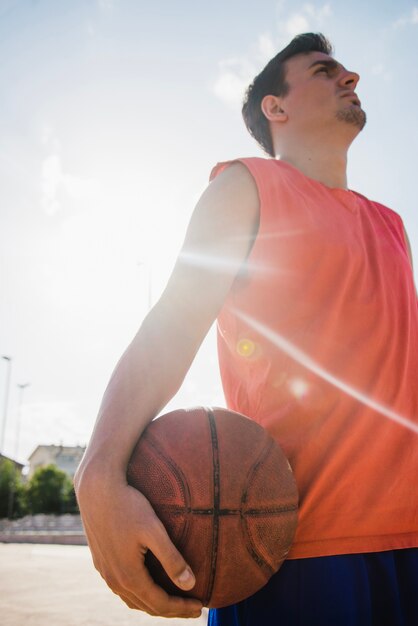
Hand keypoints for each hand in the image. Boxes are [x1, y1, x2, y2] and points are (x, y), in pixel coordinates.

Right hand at [75, 466, 202, 617]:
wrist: (96, 488)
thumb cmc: (128, 505)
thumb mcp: (154, 530)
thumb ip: (171, 558)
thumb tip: (190, 584)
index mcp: (128, 576)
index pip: (160, 604)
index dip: (182, 608)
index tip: (200, 606)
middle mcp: (114, 580)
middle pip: (147, 606)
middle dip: (172, 609)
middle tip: (194, 607)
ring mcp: (105, 572)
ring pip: (133, 599)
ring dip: (155, 603)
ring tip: (175, 600)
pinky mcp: (100, 561)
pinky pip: (122, 588)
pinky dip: (140, 593)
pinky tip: (149, 584)